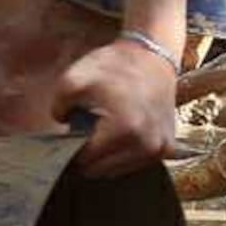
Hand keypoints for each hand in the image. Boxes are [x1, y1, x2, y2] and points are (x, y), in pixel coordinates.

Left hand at [51, 36, 178, 176]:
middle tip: (85, 130)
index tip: (68, 135)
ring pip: (118, 170)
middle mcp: (146, 146)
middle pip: (101, 170)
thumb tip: (60, 128)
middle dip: (88, 154)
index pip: (85, 160)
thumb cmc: (112, 66)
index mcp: (124, 130)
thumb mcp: (72, 80)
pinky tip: (120, 132)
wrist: (152, 55)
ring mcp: (160, 149)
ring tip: (104, 129)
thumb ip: (57, 110)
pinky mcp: (168, 148)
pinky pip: (135, 163)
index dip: (70, 150)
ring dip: (106, 156)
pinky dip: (123, 153)